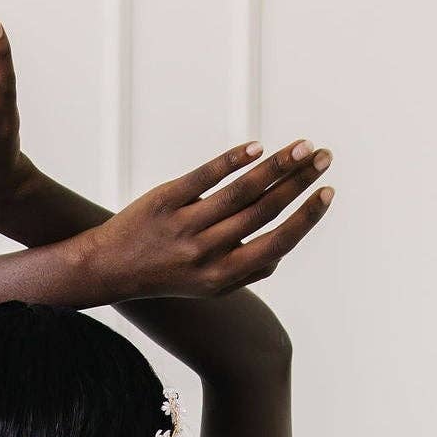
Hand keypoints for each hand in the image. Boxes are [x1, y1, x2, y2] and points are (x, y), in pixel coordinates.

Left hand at [71, 140, 333, 302]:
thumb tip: (281, 252)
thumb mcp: (206, 288)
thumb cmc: (167, 275)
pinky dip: (233, 160)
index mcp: (223, 275)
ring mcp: (186, 224)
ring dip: (276, 165)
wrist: (109, 268)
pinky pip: (205, 176)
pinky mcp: (166, 199)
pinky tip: (256, 147)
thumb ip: (245, 273)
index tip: (328, 191)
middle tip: (324, 156)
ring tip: (301, 147)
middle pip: (264, 210)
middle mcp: (207, 252)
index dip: (306, 217)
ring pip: (240, 191)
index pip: (277, 243)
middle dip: (299, 181)